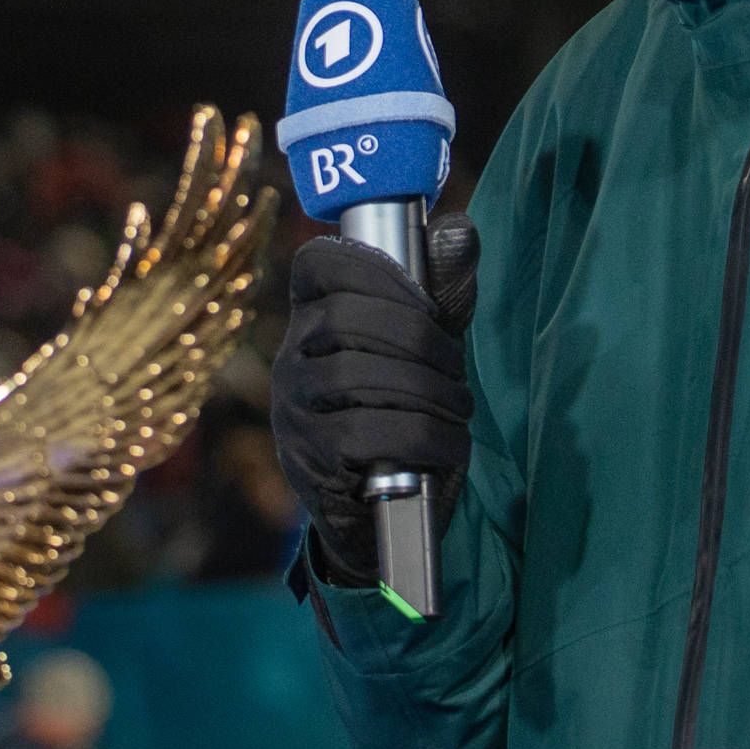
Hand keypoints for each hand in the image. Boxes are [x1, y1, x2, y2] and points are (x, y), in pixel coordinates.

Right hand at [269, 213, 475, 584]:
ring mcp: (294, 410)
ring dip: (428, 391)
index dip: (371, 267)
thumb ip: (442, 295)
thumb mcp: (426, 354)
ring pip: (358, 375)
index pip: (316, 265)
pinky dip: (425, 437)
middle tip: (456, 366)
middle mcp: (291, 360)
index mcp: (312, 321)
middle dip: (418, 337)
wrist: (383, 520)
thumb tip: (457, 228)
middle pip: (345, 316)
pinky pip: (369, 433)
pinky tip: (448, 445)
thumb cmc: (404, 418)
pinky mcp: (310, 459)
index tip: (422, 297)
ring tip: (458, 409)